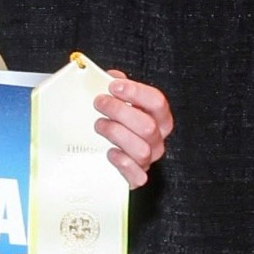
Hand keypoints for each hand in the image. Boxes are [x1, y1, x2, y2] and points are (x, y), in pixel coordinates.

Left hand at [94, 71, 173, 186]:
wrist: (97, 149)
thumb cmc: (111, 120)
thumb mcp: (112, 99)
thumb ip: (113, 86)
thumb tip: (111, 76)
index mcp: (157, 116)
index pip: (157, 102)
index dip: (136, 93)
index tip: (114, 86)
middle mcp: (156, 138)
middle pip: (148, 126)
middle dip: (120, 112)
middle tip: (99, 103)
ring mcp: (148, 158)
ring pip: (141, 149)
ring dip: (117, 134)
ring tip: (99, 125)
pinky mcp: (135, 176)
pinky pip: (137, 176)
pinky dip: (124, 163)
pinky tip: (110, 152)